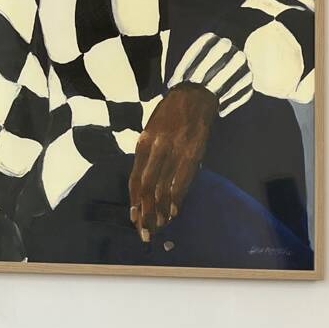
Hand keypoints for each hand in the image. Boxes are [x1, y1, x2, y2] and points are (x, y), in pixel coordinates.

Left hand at [129, 85, 217, 239]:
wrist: (194, 94)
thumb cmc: (170, 115)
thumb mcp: (151, 131)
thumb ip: (147, 156)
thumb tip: (144, 186)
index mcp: (143, 143)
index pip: (134, 180)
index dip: (134, 203)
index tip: (134, 220)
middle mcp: (155, 149)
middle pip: (146, 188)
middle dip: (145, 214)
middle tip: (145, 232)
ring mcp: (174, 152)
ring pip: (162, 188)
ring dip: (160, 211)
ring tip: (160, 227)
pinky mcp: (192, 154)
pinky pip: (181, 182)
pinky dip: (176, 199)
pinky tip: (173, 212)